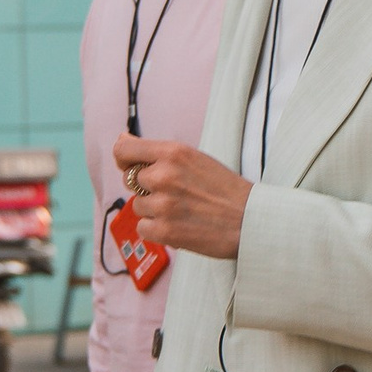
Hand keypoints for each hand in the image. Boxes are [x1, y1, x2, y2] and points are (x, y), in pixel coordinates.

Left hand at [114, 133, 250, 262]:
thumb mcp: (194, 158)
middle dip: (147, 188)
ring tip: (182, 211)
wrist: (250, 220)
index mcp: (173, 152)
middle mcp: (164, 175)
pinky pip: (143, 228)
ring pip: (138, 206)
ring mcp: (163, 204)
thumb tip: (121, 140)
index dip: (124, 159)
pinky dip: (157, 230)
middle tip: (176, 194)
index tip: (131, 166)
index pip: (123, 150)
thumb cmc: (225, 189)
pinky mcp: (164, 230)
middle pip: (131, 180)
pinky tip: (179, 225)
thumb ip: (159, 153)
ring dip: (154, 210)